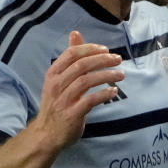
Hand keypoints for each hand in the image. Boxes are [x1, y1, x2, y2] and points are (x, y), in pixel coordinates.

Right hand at [31, 31, 123, 150]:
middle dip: (102, 60)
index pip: (71, 54)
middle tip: (118, 59)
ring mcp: (63, 100)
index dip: (90, 49)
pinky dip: (104, 94)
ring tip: (121, 75)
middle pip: (81, 66)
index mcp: (53, 74)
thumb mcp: (60, 79)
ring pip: (86, 81)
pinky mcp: (72, 114)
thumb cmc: (57, 103)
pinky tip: (113, 91)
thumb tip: (75, 33)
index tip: (106, 49)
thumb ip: (70, 58)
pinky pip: (90, 100)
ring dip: (106, 76)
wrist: (46, 133)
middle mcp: (56, 85)